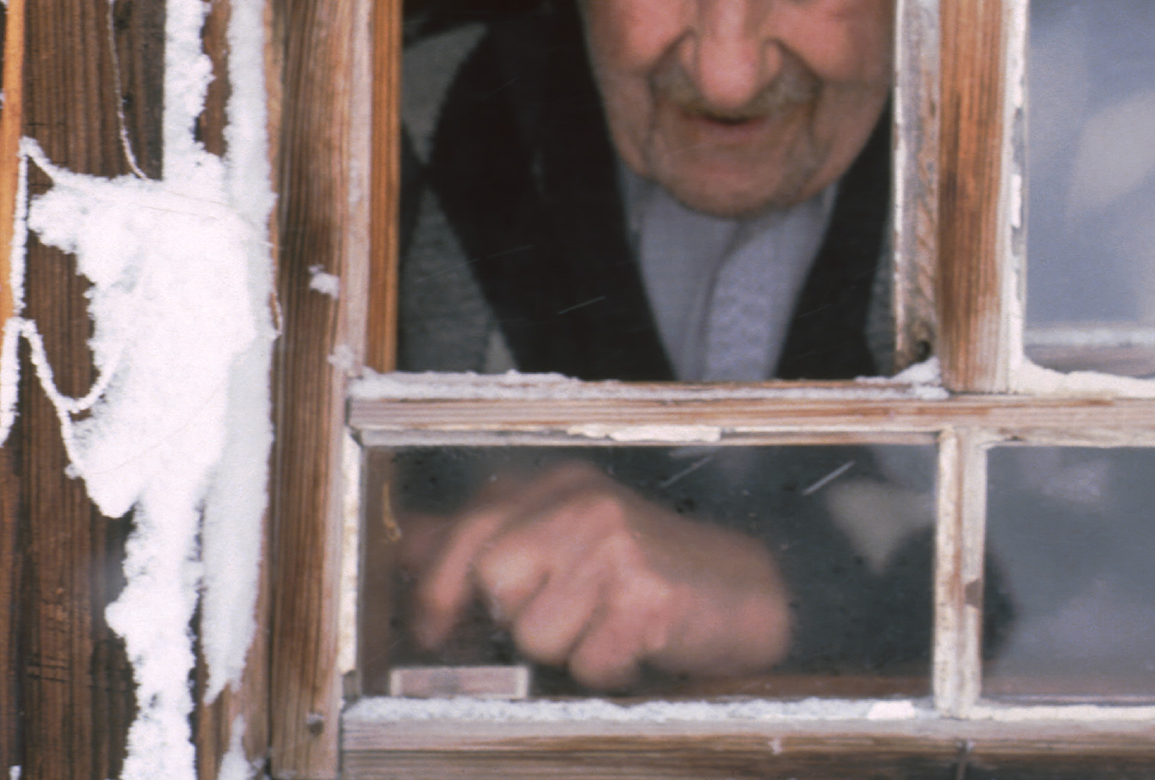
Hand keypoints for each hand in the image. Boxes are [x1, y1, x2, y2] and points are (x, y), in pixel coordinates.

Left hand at [397, 460, 790, 689]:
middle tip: (551, 631)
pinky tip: (636, 644)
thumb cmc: (647, 573)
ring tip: (605, 629)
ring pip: (535, 632)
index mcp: (560, 483)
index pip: (467, 526)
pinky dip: (609, 670)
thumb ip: (487, 538)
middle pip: (493, 578)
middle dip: (513, 620)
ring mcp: (619, 546)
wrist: (747, 592)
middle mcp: (585, 504)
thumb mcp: (564, 538)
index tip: (434, 627)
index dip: (437, 585)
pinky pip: (587, 663)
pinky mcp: (648, 597)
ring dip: (566, 651)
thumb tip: (408, 545)